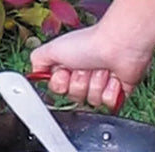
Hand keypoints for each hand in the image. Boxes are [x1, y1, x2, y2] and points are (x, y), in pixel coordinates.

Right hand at [29, 0, 154, 110]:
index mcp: (70, 69)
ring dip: (96, 85)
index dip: (61, 84)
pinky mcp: (117, 94)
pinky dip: (111, 91)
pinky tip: (113, 78)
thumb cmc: (92, 43)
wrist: (120, 45)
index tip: (65, 71)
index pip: (58, 91)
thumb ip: (37, 62)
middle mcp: (84, 78)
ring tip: (102, 70)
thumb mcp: (53, 49)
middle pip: (74, 98)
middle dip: (80, 84)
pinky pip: (108, 105)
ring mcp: (101, 87)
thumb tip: (33, 75)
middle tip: (86, 68)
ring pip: (91, 102)